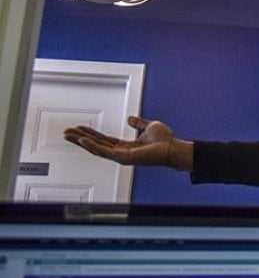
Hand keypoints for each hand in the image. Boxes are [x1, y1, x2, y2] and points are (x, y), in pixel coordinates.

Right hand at [63, 116, 192, 170]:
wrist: (173, 147)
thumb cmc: (165, 141)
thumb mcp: (149, 126)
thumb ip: (139, 123)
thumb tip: (130, 119)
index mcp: (126, 146)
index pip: (103, 140)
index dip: (91, 134)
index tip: (79, 128)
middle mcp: (121, 152)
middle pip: (96, 145)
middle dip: (80, 139)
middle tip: (66, 133)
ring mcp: (121, 156)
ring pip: (96, 149)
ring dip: (81, 142)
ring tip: (69, 135)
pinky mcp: (123, 158)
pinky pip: (104, 152)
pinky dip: (92, 146)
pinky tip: (82, 141)